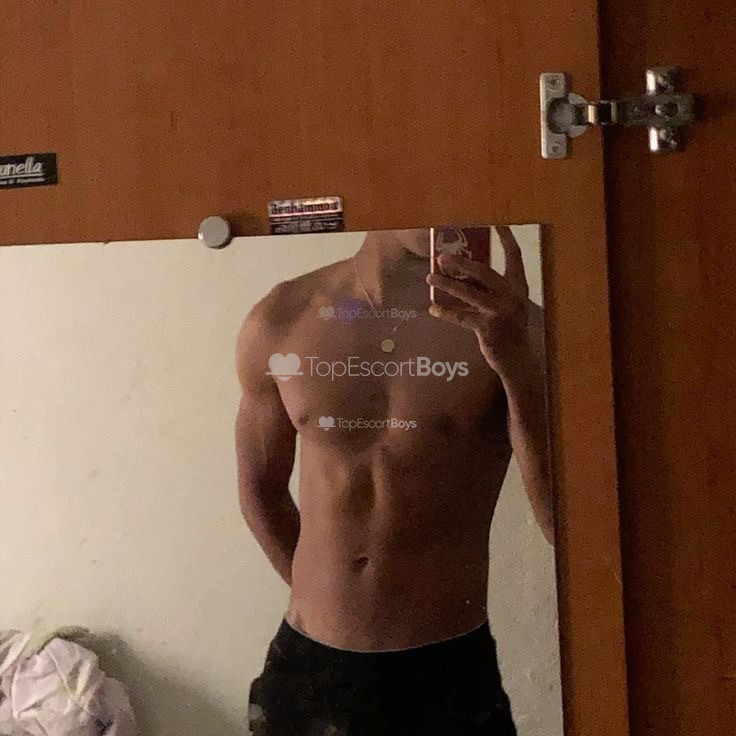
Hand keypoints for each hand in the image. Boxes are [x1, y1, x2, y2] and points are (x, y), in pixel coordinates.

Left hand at [426, 226, 532, 380]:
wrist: (517, 360)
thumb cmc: (507, 329)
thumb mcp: (504, 305)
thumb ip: (489, 290)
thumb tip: (459, 274)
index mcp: (518, 287)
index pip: (515, 257)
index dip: (506, 239)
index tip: (498, 223)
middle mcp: (512, 296)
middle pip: (484, 272)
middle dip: (461, 262)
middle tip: (441, 257)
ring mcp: (500, 312)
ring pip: (469, 292)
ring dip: (447, 284)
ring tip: (430, 278)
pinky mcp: (488, 328)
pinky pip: (462, 316)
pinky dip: (445, 312)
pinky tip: (432, 309)